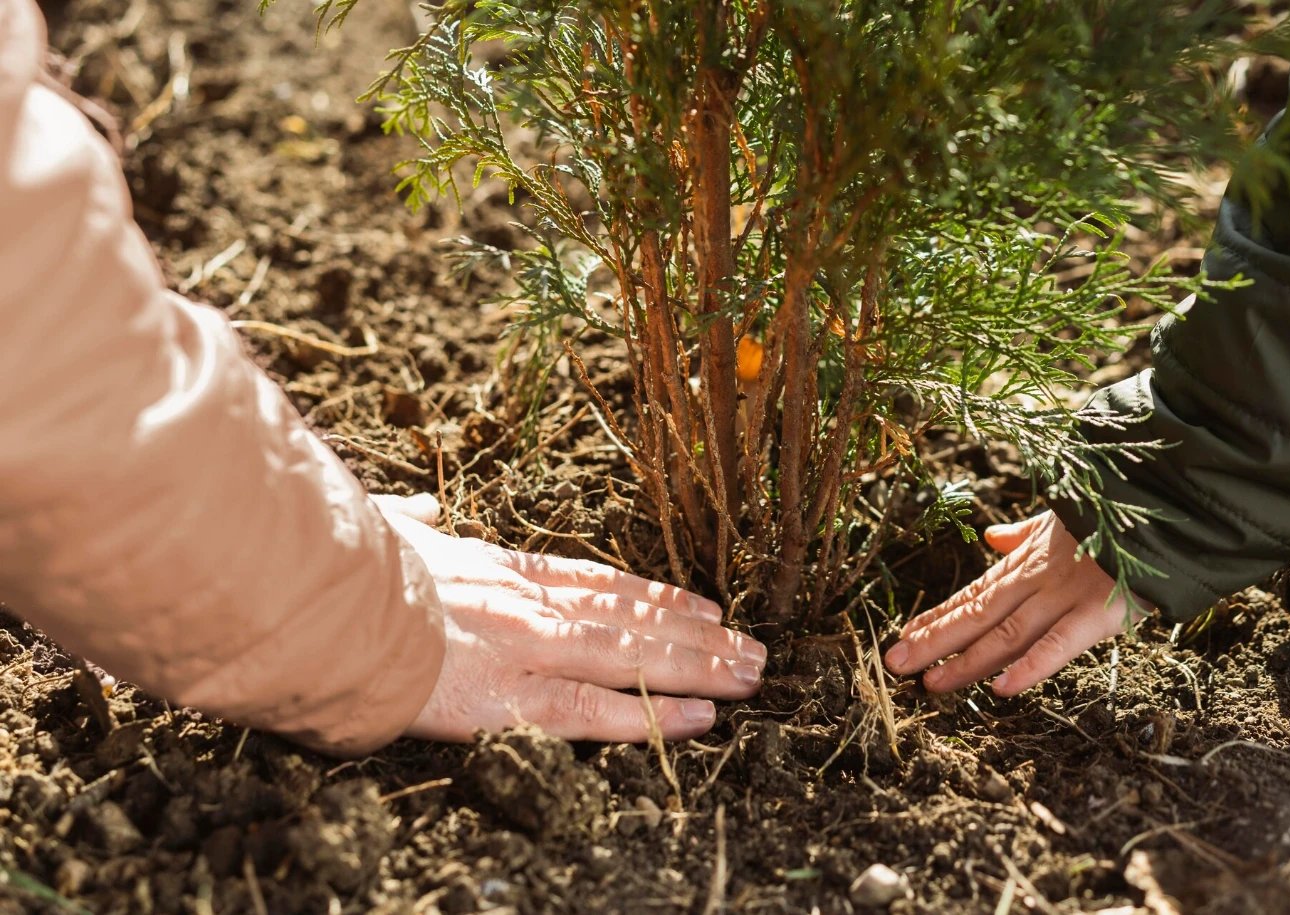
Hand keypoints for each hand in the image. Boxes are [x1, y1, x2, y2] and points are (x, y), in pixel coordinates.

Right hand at [371, 494, 765, 742]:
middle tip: (753, 645)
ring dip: (698, 668)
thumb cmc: (342, 565)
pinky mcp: (508, 698)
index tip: (703, 604)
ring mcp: (524, 648)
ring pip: (630, 659)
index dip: (656, 596)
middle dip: (697, 635)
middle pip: (630, 619)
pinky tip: (700, 719)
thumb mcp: (385, 530)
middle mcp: (527, 605)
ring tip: (751, 674)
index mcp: (500, 569)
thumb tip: (421, 510)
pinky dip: (651, 716)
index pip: (597, 583)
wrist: (313, 600)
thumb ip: (412, 523)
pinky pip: (594, 711)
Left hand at [883, 512, 1150, 696]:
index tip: (903, 637)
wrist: (1165, 502)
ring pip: (1005, 633)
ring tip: (929, 682)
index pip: (973, 595)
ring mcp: (1065, 596)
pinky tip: (1000, 689)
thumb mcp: (1062, 520)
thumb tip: (993, 537)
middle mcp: (1037, 579)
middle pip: (977, 615)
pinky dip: (1030, 667)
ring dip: (965, 661)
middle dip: (933, 641)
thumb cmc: (1116, 516)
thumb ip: (1025, 534)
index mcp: (1028, 561)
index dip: (938, 618)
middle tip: (893, 665)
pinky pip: (1060, 643)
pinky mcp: (1100, 612)